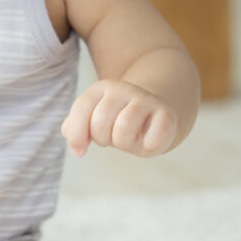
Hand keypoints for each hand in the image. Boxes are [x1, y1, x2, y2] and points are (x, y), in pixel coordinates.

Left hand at [61, 79, 177, 157]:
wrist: (155, 113)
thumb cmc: (117, 120)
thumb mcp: (92, 121)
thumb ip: (74, 127)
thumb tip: (74, 144)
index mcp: (100, 89)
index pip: (81, 109)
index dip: (77, 135)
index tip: (79, 152)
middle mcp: (123, 89)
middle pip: (100, 123)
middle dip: (102, 139)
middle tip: (112, 137)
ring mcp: (146, 100)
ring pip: (124, 128)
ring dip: (123, 143)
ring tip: (128, 138)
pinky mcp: (167, 114)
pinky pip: (153, 138)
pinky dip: (148, 147)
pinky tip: (148, 142)